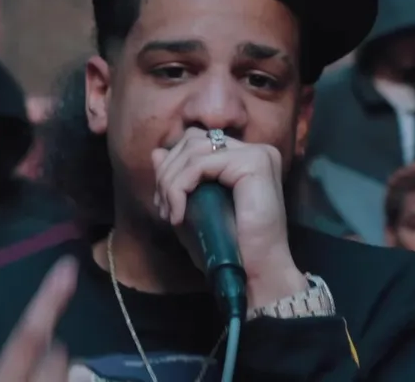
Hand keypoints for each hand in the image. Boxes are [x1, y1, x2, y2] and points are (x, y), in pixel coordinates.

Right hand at [0, 257, 76, 381]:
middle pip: (57, 351)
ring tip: (33, 378)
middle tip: (22, 366)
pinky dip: (65, 381)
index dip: (50, 299)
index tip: (67, 266)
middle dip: (46, 350)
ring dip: (56, 370)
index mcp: (1, 381)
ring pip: (71, 369)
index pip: (29, 336)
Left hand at [152, 129, 308, 307]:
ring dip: (171, 183)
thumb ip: (178, 179)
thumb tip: (155, 152)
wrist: (258, 274)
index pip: (197, 142)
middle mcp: (255, 150)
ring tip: (170, 213)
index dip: (173, 167)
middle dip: (168, 174)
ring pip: (193, 150)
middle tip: (163, 209)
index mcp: (245, 158)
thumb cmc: (230, 248)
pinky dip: (180, 188)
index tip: (163, 204)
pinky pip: (200, 164)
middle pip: (192, 140)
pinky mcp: (254, 163)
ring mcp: (257, 154)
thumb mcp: (195, 209)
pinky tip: (179, 216)